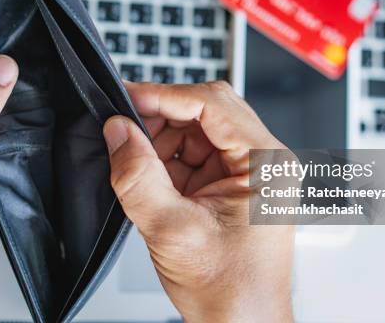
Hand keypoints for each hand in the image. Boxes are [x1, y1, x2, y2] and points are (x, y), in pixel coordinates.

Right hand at [103, 81, 294, 322]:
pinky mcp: (228, 184)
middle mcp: (262, 161)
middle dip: (161, 117)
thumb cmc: (231, 290)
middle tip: (123, 128)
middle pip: (207, 111)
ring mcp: (246, 171)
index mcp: (266, 164)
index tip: (127, 98)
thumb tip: (118, 132)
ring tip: (135, 160)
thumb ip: (139, 178)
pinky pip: (194, 154)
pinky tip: (149, 174)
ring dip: (161, 139)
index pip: (214, 104)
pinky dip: (166, 159)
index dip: (165, 96)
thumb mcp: (173, 232)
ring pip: (197, 130)